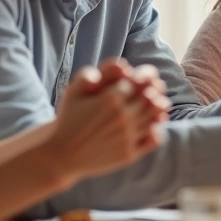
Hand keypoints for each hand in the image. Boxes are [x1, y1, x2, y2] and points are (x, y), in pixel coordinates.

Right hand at [39, 62, 167, 182]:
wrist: (62, 155)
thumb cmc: (68, 120)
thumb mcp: (74, 92)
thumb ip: (92, 74)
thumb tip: (121, 65)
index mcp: (110, 98)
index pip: (140, 81)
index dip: (144, 77)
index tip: (144, 77)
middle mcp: (122, 117)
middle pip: (151, 97)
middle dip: (155, 90)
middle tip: (156, 88)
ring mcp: (127, 136)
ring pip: (155, 116)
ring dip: (159, 107)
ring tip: (158, 103)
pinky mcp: (129, 153)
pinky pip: (155, 138)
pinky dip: (157, 129)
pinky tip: (152, 125)